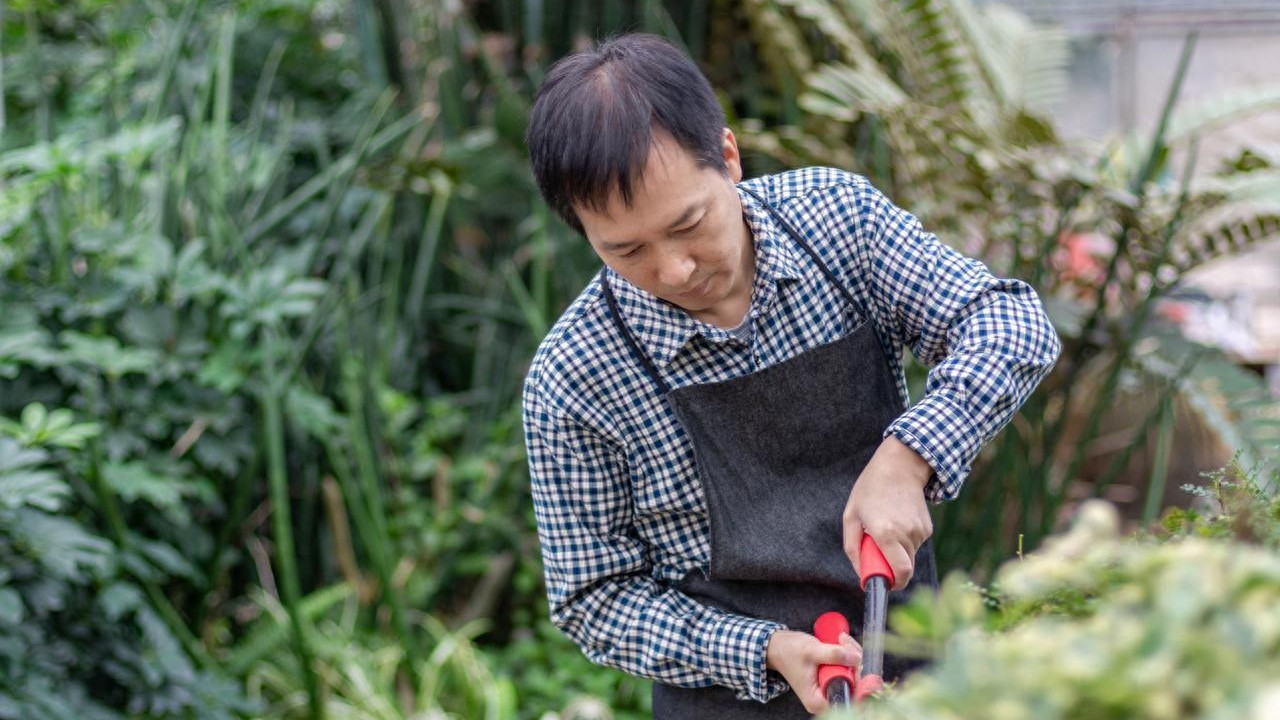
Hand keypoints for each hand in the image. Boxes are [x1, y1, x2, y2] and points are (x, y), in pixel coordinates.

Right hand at [765, 629, 861, 714]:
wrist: (778, 646)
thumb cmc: (789, 652)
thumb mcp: (811, 651)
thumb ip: (834, 655)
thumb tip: (856, 658)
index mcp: (817, 700)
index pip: (848, 698)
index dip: (857, 680)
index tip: (855, 660)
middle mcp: (824, 698)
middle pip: (854, 685)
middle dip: (853, 661)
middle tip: (844, 642)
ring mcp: (829, 688)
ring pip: (853, 674)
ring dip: (851, 654)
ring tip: (840, 640)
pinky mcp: (832, 678)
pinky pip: (848, 668)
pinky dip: (848, 654)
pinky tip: (841, 643)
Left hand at [843, 436, 933, 590]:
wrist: (899, 466)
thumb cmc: (870, 490)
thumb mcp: (851, 516)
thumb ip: (853, 548)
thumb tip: (861, 573)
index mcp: (886, 533)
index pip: (900, 573)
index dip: (892, 583)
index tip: (882, 581)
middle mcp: (907, 534)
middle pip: (904, 569)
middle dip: (890, 567)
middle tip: (876, 550)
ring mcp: (920, 531)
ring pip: (909, 557)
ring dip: (896, 551)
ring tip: (885, 527)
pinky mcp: (927, 528)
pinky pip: (914, 545)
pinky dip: (904, 541)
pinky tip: (897, 520)